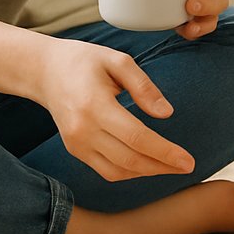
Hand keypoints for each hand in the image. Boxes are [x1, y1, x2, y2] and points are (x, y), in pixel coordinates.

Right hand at [37, 39, 193, 180]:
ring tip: (172, 167)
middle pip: (129, 160)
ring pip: (118, 171)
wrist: (45, 71)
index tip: (188, 161)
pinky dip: (129, 172)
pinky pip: (105, 170)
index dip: (165, 152)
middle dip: (162, 167)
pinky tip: (148, 164)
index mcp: (94, 105)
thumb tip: (166, 114)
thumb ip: (143, 86)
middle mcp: (82, 129)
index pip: (136, 137)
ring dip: (148, 173)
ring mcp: (76, 143)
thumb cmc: (84, 61)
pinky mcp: (74, 150)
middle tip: (187, 166)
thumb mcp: (117, 60)